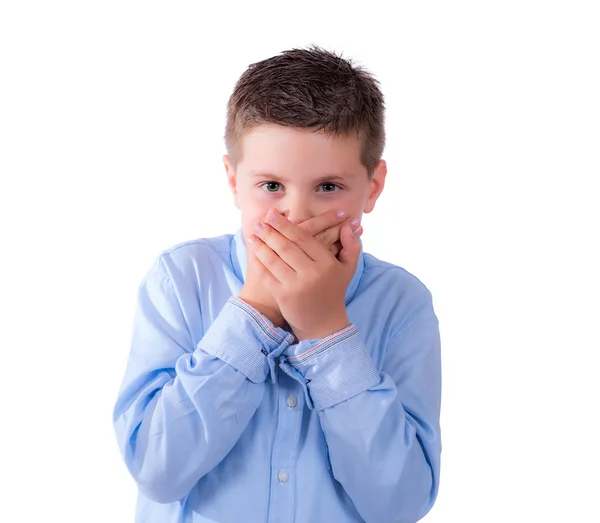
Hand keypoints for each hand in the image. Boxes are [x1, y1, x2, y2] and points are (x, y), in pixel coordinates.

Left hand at [247, 208, 361, 340]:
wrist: (324, 324)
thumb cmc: (334, 292)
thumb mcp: (347, 269)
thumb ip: (351, 245)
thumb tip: (349, 224)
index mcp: (327, 263)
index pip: (303, 238)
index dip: (286, 225)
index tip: (273, 215)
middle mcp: (312, 273)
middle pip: (286, 246)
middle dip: (270, 232)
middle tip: (260, 222)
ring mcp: (296, 285)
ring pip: (274, 259)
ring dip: (261, 245)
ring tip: (253, 235)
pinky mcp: (283, 296)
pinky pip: (267, 274)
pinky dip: (258, 262)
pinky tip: (253, 253)